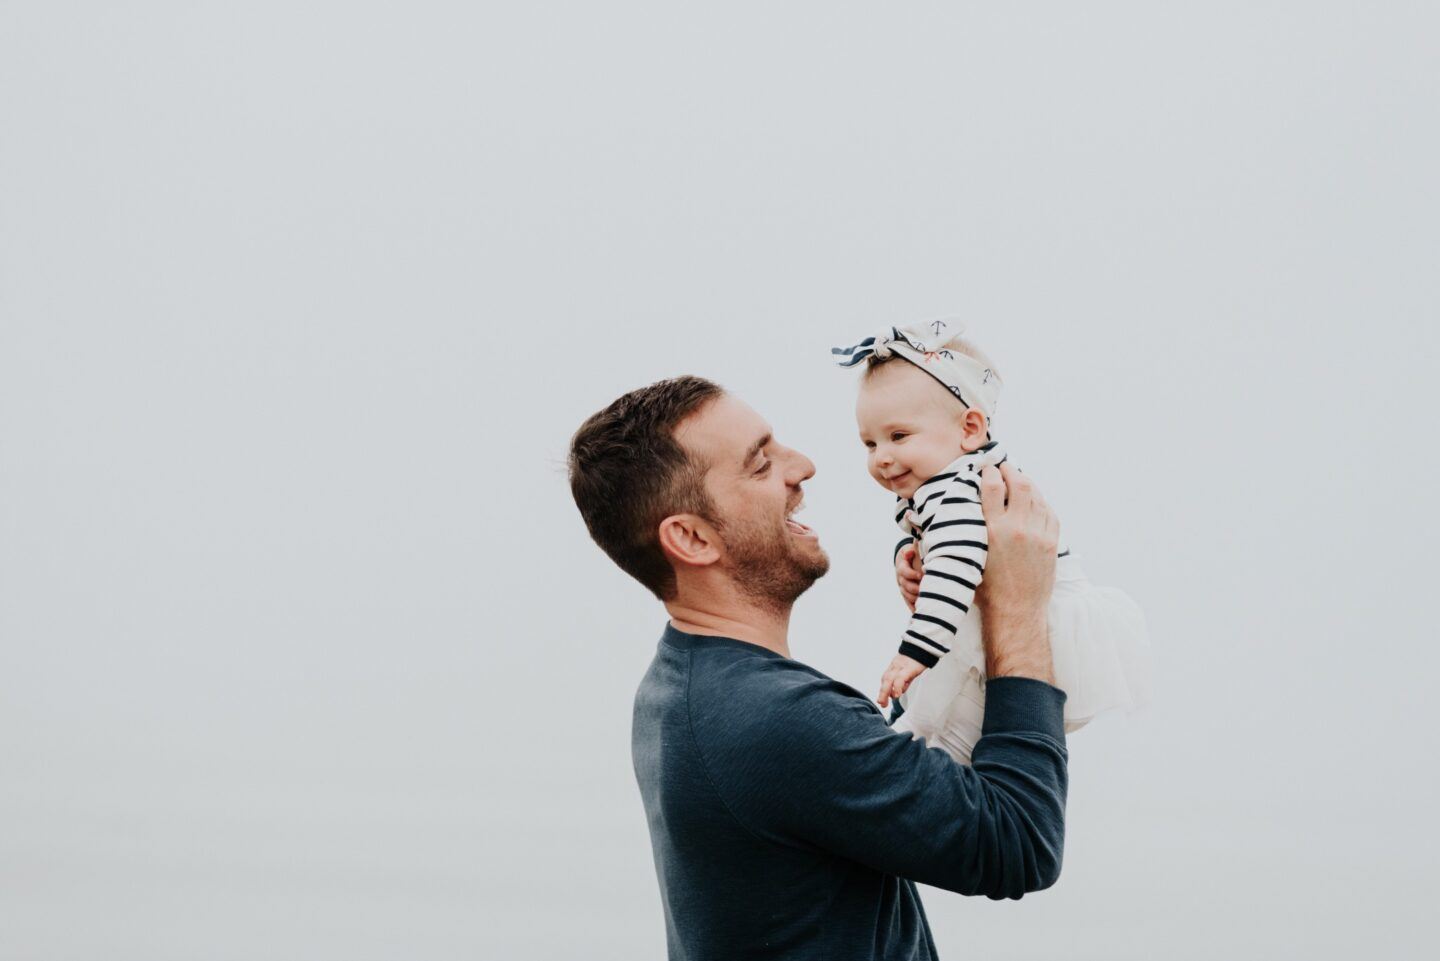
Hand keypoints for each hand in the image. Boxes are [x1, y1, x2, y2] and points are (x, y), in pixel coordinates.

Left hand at [878, 653, 926, 707]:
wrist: (924, 644)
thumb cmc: (918, 658)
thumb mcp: (909, 670)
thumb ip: (904, 680)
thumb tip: (899, 692)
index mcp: (895, 667)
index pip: (886, 679)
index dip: (883, 690)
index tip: (882, 701)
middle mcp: (895, 666)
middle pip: (885, 680)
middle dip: (882, 693)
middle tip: (881, 703)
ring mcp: (901, 666)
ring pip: (889, 679)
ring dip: (885, 692)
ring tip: (884, 702)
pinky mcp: (909, 667)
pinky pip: (901, 678)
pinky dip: (897, 686)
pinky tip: (897, 694)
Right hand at [894, 544, 922, 611]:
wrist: (907, 562)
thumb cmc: (913, 556)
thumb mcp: (911, 550)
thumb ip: (910, 551)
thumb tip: (909, 552)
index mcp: (902, 567)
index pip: (904, 571)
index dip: (911, 574)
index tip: (920, 575)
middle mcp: (901, 579)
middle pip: (905, 585)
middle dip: (914, 588)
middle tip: (923, 589)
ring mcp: (904, 588)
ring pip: (907, 595)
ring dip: (915, 598)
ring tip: (925, 599)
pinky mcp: (907, 595)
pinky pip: (909, 603)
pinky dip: (914, 607)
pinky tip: (920, 610)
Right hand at [975, 462, 1059, 682]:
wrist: (1016, 611)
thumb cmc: (986, 588)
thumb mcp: (970, 555)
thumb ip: (966, 530)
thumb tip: (948, 512)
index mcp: (993, 530)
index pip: (993, 487)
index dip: (990, 472)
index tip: (986, 468)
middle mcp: (1018, 528)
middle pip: (1019, 484)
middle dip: (1011, 471)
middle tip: (1004, 467)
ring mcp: (1038, 534)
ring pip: (1036, 495)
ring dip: (1027, 483)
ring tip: (1018, 479)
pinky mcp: (1051, 541)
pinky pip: (1048, 510)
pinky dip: (1040, 500)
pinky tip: (1033, 498)